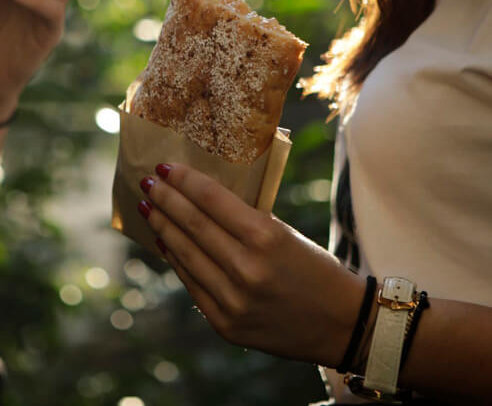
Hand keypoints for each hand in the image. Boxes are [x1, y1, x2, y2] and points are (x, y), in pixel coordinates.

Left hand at [139, 163, 364, 366]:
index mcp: (266, 237)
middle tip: (147, 181)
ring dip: (163, 229)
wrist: (344, 326)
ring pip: (185, 256)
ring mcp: (233, 301)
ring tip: (149, 209)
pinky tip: (165, 243)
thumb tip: (198, 200)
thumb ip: (245, 221)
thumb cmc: (317, 270)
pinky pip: (192, 285)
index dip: (184, 181)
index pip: (212, 200)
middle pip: (192, 226)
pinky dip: (177, 261)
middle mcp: (246, 269)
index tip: (164, 166)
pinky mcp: (226, 325)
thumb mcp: (287, 234)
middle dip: (165, 200)